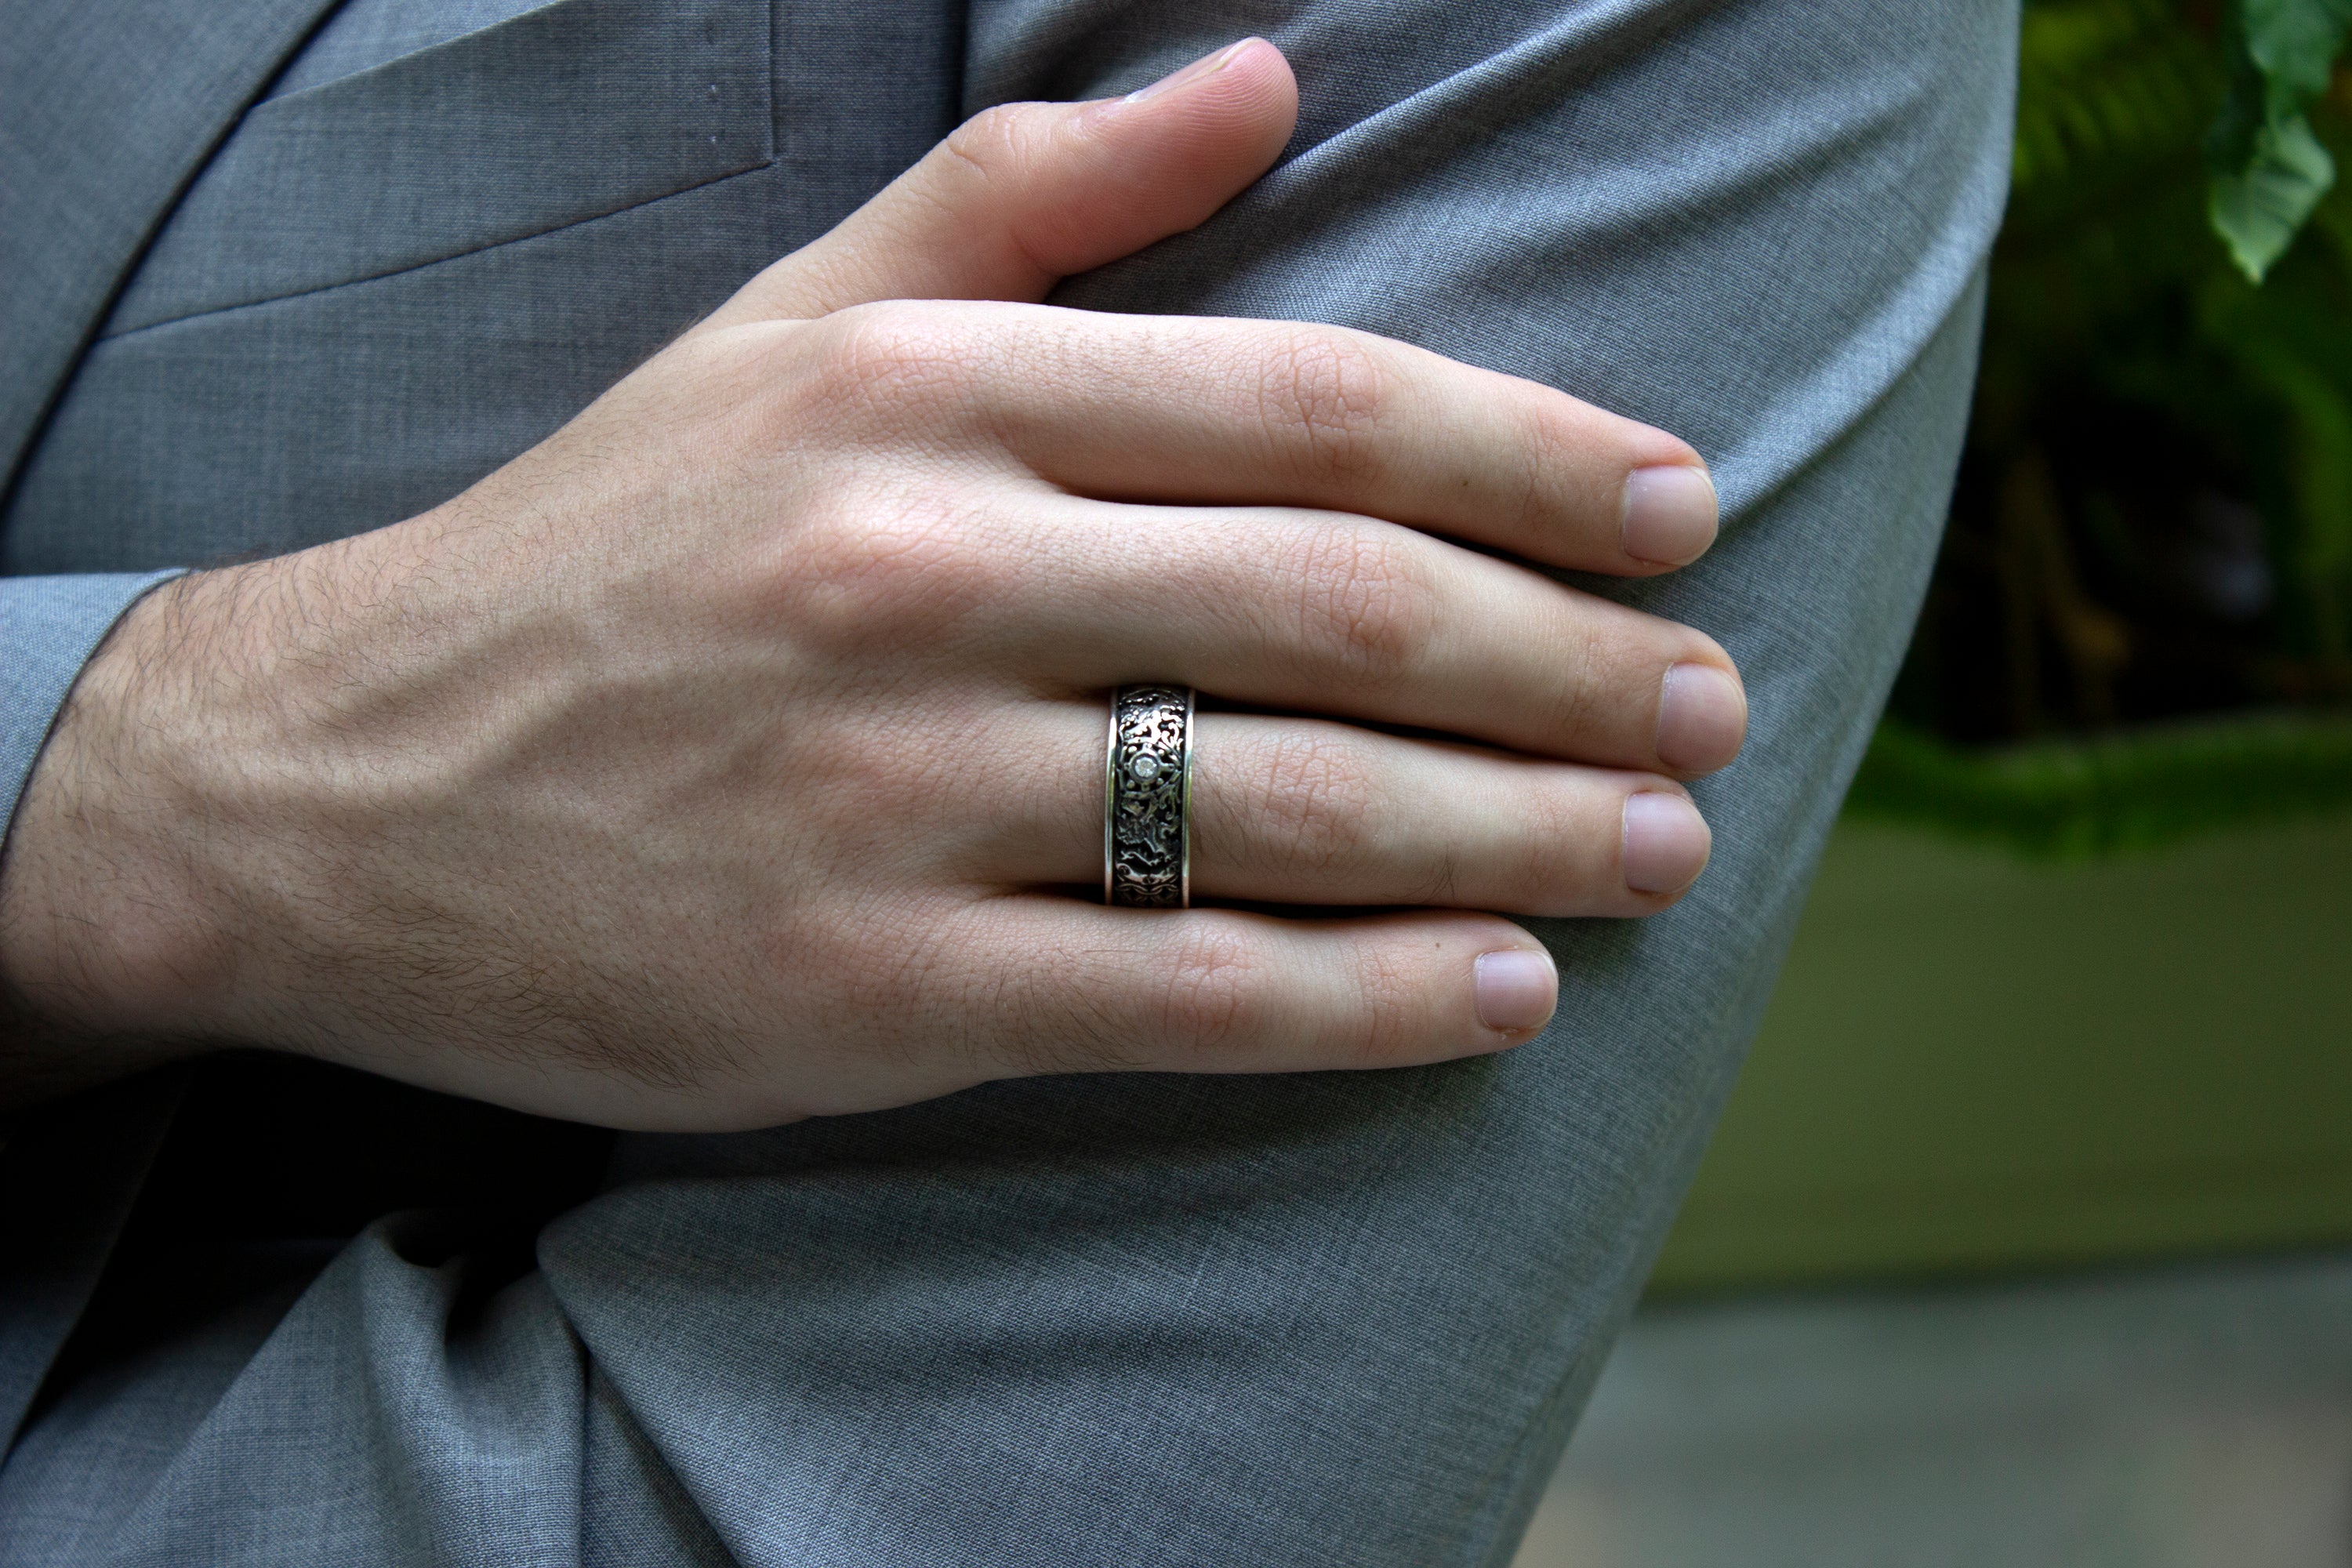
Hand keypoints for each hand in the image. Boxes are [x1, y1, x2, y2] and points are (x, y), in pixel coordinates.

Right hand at [0, 40, 1742, 1128]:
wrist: (338, 779)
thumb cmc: (605, 544)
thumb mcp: (786, 319)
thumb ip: (1030, 196)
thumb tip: (1267, 80)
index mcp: (929, 392)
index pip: (1315, 407)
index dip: (1533, 458)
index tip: (1677, 513)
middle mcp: (924, 571)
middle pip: (1342, 608)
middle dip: (1568, 662)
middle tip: (1711, 703)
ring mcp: (895, 789)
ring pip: (1291, 809)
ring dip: (1519, 834)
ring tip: (1662, 848)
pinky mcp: (866, 988)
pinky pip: (1183, 993)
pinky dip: (1369, 999)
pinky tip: (1501, 993)